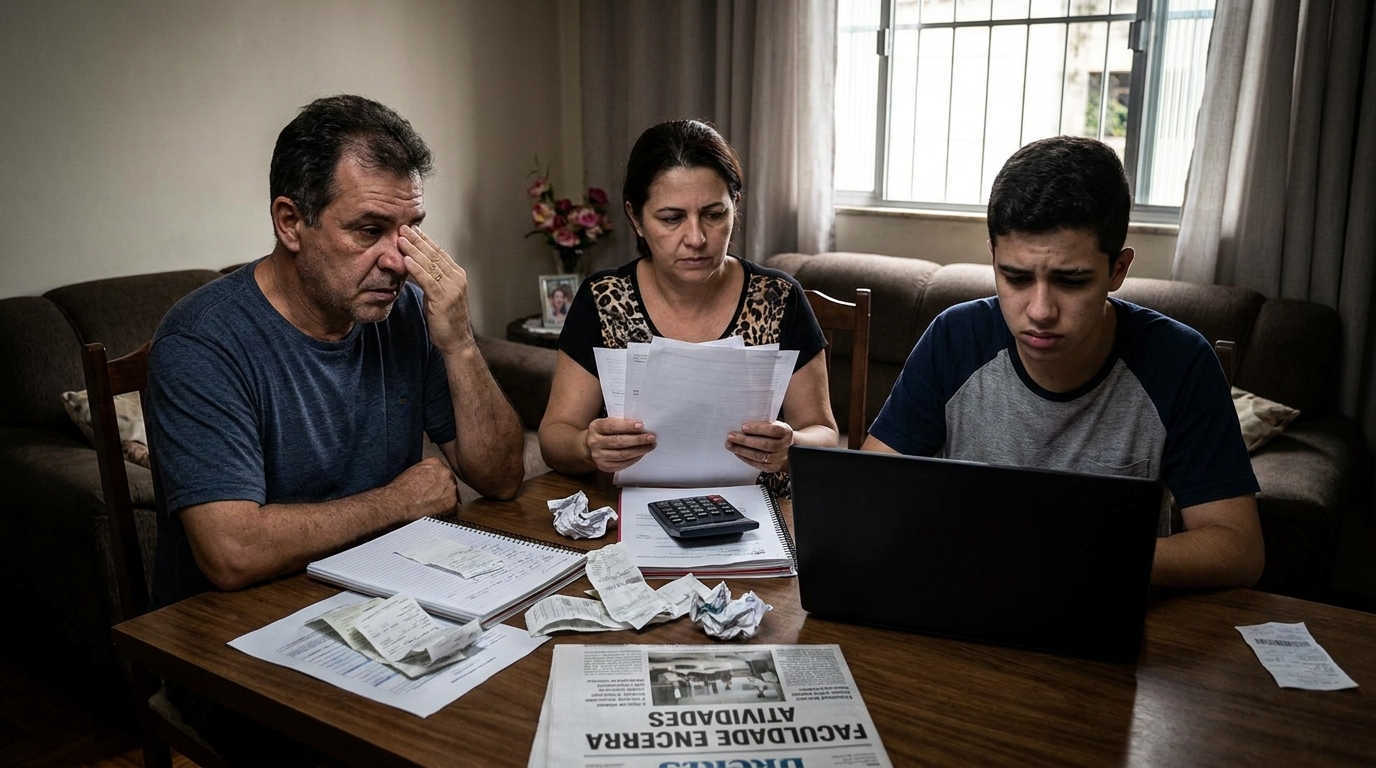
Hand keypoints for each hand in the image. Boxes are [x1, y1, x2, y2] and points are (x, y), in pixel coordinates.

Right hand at [388, 457, 459, 519]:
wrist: (398, 503)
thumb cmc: (400, 491)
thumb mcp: (412, 471)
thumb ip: (425, 472)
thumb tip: (428, 479)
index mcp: (435, 463)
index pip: (441, 471)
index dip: (436, 482)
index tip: (431, 487)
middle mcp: (446, 473)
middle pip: (448, 482)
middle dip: (442, 490)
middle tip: (430, 498)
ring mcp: (451, 489)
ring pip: (451, 495)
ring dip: (443, 501)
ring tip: (429, 506)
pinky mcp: (452, 504)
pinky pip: (452, 509)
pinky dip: (444, 512)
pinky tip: (433, 513)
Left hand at [399, 225, 473, 352]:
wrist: (456, 341)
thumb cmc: (445, 320)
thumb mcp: (438, 294)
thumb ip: (431, 279)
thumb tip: (416, 266)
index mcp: (456, 275)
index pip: (438, 252)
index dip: (424, 239)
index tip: (410, 228)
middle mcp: (457, 278)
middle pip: (434, 254)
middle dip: (417, 239)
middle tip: (402, 226)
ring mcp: (452, 288)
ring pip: (430, 264)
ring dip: (413, 249)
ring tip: (400, 238)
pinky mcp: (444, 298)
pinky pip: (427, 279)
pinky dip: (416, 268)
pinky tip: (405, 259)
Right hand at [587, 417, 656, 472]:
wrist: (589, 447)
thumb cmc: (604, 432)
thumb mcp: (607, 423)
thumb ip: (620, 423)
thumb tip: (641, 426)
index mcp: (596, 427)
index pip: (612, 426)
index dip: (627, 426)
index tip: (641, 425)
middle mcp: (594, 442)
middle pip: (618, 442)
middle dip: (637, 440)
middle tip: (651, 437)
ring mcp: (598, 456)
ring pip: (622, 455)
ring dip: (639, 450)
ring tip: (650, 446)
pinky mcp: (604, 466)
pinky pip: (622, 464)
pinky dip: (634, 459)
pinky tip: (642, 454)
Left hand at [726, 421, 793, 472]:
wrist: (789, 449)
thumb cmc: (776, 434)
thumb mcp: (775, 426)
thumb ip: (763, 425)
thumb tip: (742, 426)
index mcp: (786, 432)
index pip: (773, 430)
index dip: (758, 428)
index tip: (743, 427)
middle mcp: (785, 446)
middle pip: (765, 444)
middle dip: (745, 440)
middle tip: (731, 436)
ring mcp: (779, 458)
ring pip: (760, 456)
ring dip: (742, 450)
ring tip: (730, 445)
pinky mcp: (773, 467)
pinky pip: (758, 464)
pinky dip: (745, 458)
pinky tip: (737, 452)